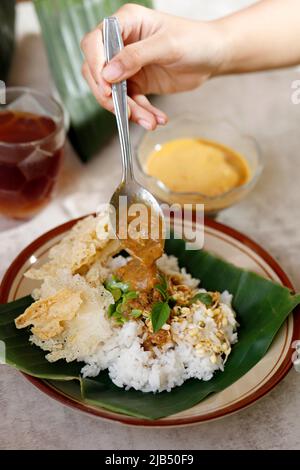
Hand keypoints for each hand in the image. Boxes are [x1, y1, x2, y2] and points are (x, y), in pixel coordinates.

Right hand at [81, 3, 223, 129]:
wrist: (213, 56)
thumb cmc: (195, 40)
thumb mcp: (167, 45)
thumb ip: (135, 57)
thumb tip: (108, 73)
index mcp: (126, 23)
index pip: (95, 42)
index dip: (95, 65)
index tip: (107, 86)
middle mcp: (122, 43)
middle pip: (97, 72)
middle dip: (110, 96)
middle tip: (126, 112)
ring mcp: (128, 65)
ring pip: (114, 93)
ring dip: (129, 110)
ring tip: (150, 122)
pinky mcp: (137, 83)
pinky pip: (131, 102)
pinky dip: (142, 113)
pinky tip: (156, 119)